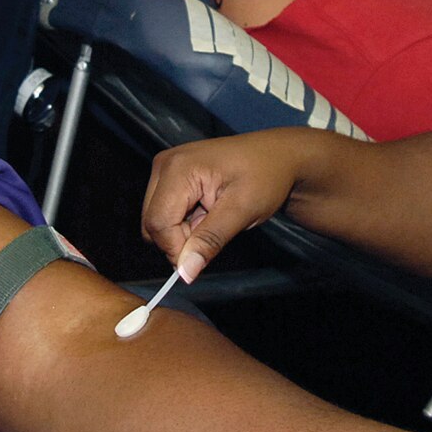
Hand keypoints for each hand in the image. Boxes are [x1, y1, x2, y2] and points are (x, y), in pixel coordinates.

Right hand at [141, 128, 320, 281]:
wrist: (278, 157)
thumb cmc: (266, 177)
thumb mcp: (242, 211)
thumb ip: (209, 240)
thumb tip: (184, 273)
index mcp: (178, 168)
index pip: (159, 224)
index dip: (178, 248)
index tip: (205, 255)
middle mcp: (164, 165)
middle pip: (153, 223)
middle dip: (180, 239)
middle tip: (216, 230)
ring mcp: (165, 169)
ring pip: (157, 221)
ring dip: (184, 231)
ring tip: (215, 217)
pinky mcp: (170, 176)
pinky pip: (165, 212)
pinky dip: (185, 222)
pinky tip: (208, 211)